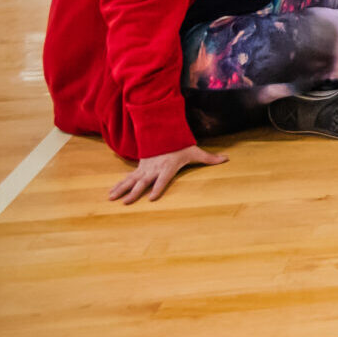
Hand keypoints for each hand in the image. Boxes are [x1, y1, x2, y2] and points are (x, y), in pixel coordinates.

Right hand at [107, 145, 224, 203]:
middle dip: (135, 192)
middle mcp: (154, 168)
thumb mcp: (195, 151)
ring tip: (112, 198)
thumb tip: (227, 159)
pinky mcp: (139, 168)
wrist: (164, 134)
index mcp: (168, 166)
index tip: (151, 198)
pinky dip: (118, 185)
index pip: (163, 179)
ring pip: (131, 180)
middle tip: (127, 202)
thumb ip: (209, 158)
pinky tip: (110, 193)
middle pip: (143, 182)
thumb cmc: (181, 146)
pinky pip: (127, 178)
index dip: (158, 188)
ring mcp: (145, 169)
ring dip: (121, 189)